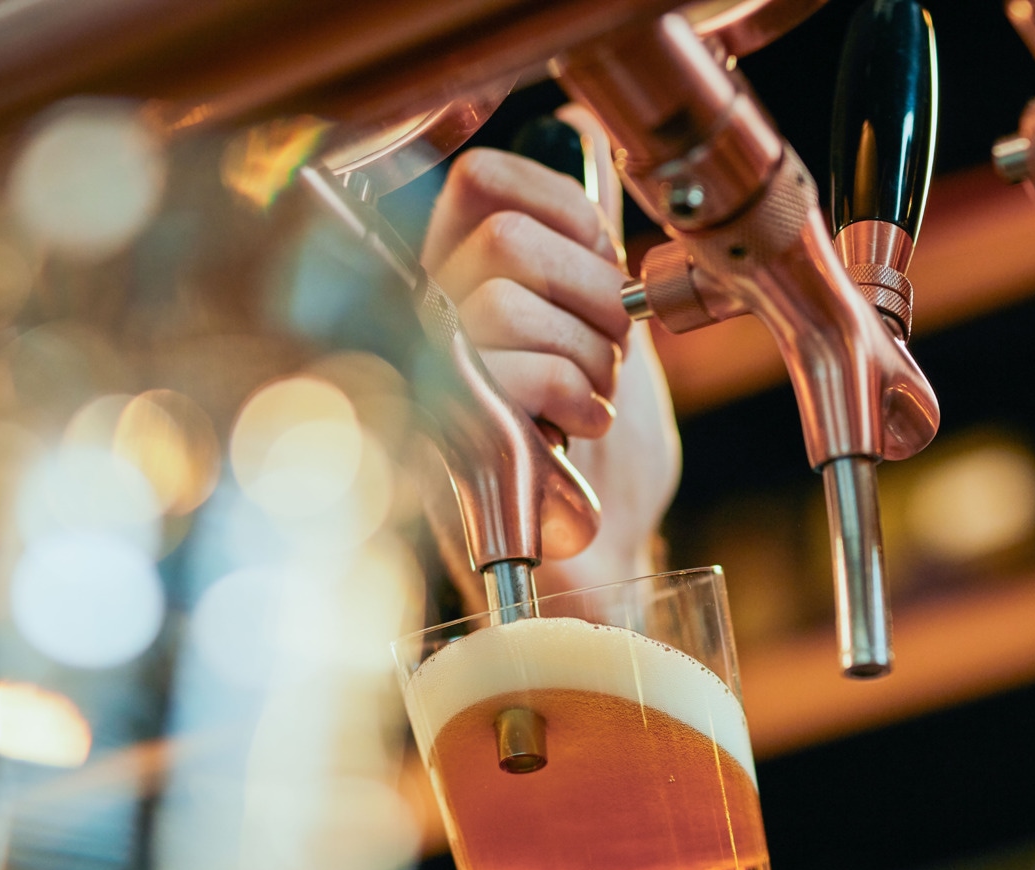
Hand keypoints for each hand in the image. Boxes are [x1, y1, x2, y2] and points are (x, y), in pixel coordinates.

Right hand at [421, 108, 681, 592]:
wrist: (601, 564)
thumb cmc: (599, 464)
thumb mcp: (604, 330)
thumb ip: (585, 246)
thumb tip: (580, 140)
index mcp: (456, 280)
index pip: (480, 181)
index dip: (562, 208)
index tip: (605, 265)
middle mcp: (423, 321)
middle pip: (499, 237)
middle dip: (588, 290)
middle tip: (611, 350)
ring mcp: (425, 382)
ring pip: (500, 298)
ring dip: (585, 352)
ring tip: (594, 398)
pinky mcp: (444, 441)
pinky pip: (504, 369)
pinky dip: (572, 393)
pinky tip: (584, 427)